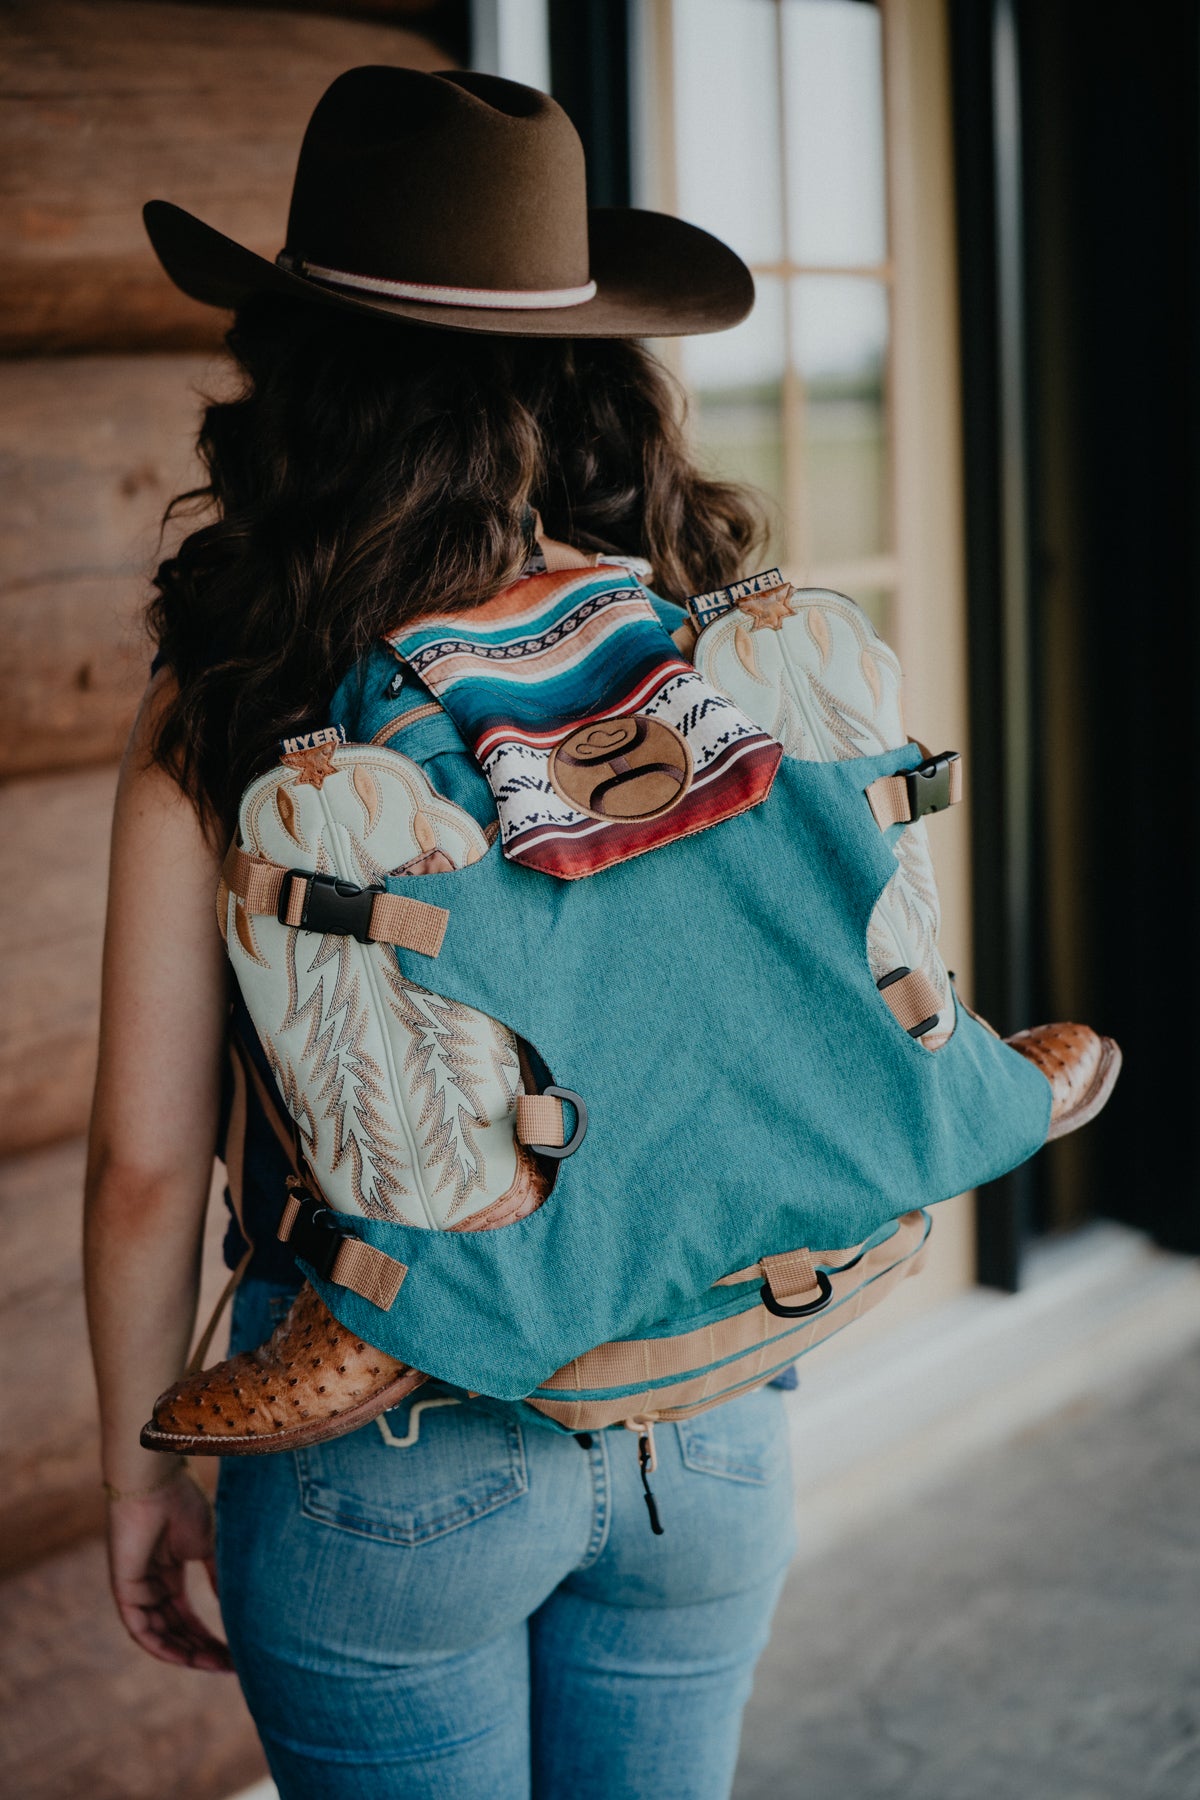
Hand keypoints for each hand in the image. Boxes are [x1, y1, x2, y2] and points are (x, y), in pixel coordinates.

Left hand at [106, 1466, 232, 1671]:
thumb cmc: (183, 1505)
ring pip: (161, 1634)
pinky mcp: (125, 1590)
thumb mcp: (210, 1547)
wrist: (156, 1483)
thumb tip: (236, 1609)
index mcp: (170, 1573)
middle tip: (232, 1666)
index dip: (209, 1637)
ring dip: (187, 1653)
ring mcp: (137, 1589)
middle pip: (176, 1630)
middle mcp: (152, 1585)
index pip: (186, 1616)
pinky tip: (187, 1657)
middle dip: (202, 1650)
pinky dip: (162, 1646)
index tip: (236, 1652)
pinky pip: (141, 1630)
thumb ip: (219, 1578)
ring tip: (216, 1663)